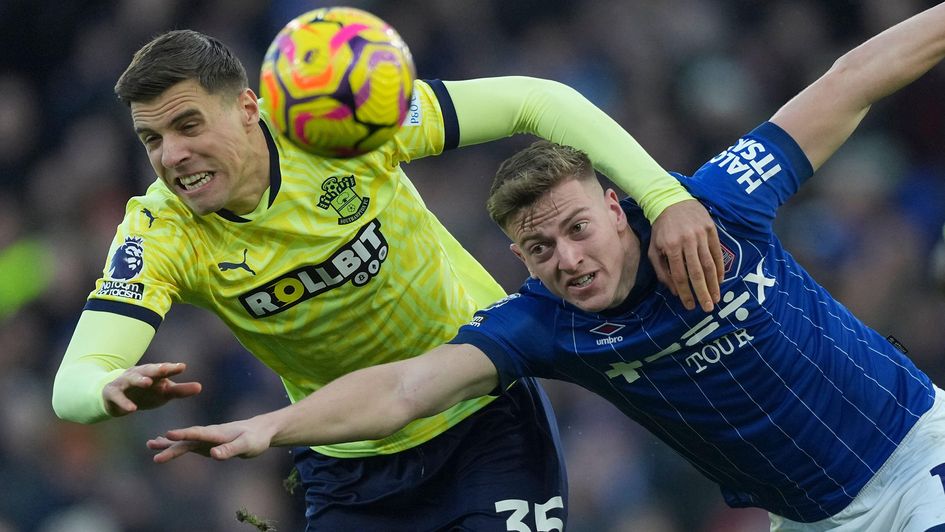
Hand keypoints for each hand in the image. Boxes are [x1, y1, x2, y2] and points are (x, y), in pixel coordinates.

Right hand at [103, 362, 201, 416]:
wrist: (115, 398)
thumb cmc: (145, 393)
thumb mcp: (164, 392)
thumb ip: (181, 390)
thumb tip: (200, 387)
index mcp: (153, 373)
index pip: (164, 369)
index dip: (172, 368)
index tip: (182, 367)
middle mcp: (139, 374)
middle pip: (148, 370)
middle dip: (156, 369)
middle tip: (165, 369)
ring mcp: (124, 382)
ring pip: (131, 379)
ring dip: (139, 379)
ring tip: (147, 382)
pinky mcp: (112, 393)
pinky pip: (117, 396)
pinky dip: (124, 402)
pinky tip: (132, 409)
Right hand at [147, 419, 273, 462]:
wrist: (260, 431)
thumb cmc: (255, 438)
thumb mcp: (246, 445)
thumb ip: (230, 449)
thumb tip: (213, 454)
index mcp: (217, 433)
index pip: (198, 433)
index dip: (183, 434)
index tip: (168, 434)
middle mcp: (209, 434)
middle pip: (186, 439)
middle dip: (169, 443)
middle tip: (150, 446)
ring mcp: (206, 438)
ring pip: (184, 441)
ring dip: (167, 443)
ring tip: (149, 444)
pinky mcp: (207, 443)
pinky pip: (188, 444)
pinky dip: (175, 445)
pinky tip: (165, 444)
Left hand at [648, 200, 722, 311]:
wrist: (672, 201)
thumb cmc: (661, 229)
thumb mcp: (654, 249)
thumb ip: (662, 271)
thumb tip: (674, 290)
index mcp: (671, 246)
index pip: (679, 275)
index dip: (685, 292)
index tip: (689, 305)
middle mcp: (687, 241)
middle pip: (697, 272)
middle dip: (702, 292)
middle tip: (707, 308)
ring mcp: (701, 235)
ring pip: (709, 264)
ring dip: (714, 284)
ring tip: (716, 298)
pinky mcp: (711, 229)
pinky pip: (717, 253)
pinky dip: (720, 268)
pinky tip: (720, 280)